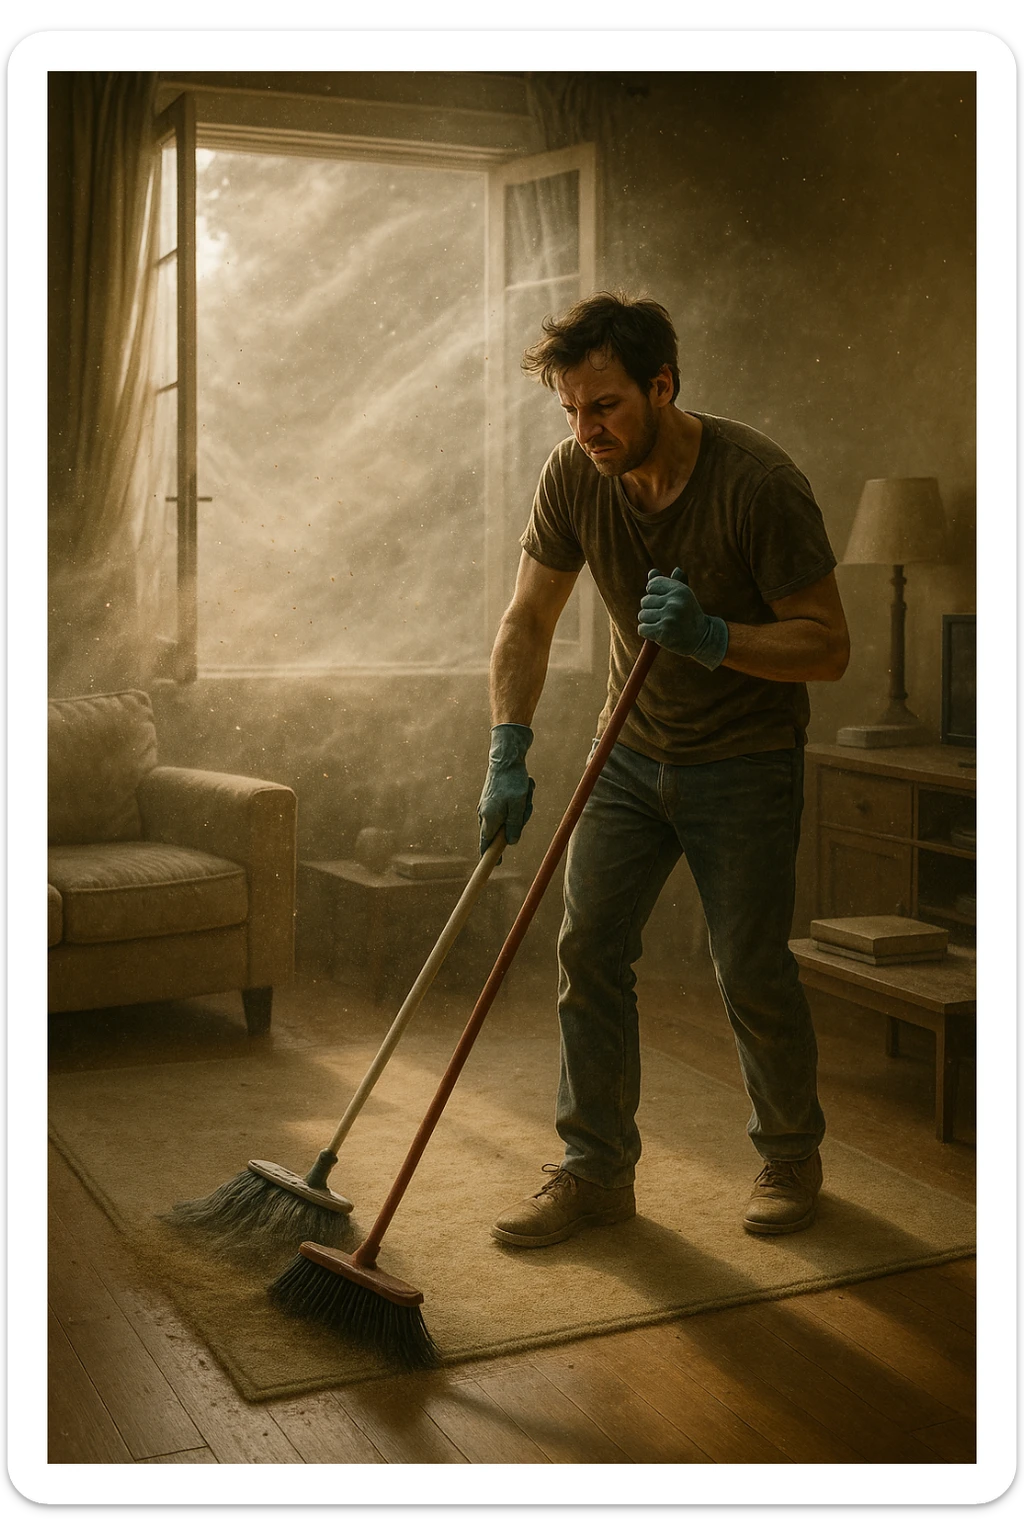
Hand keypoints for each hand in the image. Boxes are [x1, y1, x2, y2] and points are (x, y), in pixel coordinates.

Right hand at [477, 724, 534, 857]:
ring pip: (509, 817)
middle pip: (503, 831)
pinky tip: (524, 787)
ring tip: (525, 792)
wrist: (506, 757)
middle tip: (525, 808)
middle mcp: (485, 814)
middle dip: (518, 822)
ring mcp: (489, 805)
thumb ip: (514, 826)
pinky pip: (510, 806)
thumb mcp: (519, 806)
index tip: (494, 865)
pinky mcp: (494, 798)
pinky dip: (520, 800)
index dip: (489, 856)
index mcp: (489, 819)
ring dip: (522, 809)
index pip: (486, 845)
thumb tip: (510, 842)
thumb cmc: (513, 782)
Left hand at [638, 568, 728, 669]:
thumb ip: (666, 583)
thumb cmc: (688, 614)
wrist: (702, 638)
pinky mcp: (662, 632)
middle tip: (667, 616)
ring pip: (642, 615)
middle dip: (651, 609)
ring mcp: (668, 617)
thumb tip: (652, 572)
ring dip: (649, 622)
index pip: (652, 584)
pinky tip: (659, 634)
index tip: (664, 601)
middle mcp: (674, 601)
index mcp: (679, 589)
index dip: (654, 594)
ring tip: (663, 625)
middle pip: (645, 601)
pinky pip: (642, 629)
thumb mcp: (681, 596)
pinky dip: (647, 633)